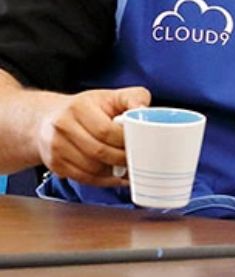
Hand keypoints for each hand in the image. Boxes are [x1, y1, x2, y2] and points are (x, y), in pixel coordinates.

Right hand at [36, 87, 150, 186]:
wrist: (49, 117)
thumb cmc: (87, 108)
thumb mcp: (111, 96)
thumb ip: (133, 98)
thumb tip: (143, 110)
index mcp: (78, 108)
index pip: (106, 131)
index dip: (126, 141)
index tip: (140, 144)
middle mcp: (62, 126)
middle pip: (100, 152)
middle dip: (123, 158)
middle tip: (138, 159)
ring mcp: (56, 147)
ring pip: (92, 168)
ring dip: (114, 172)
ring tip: (128, 167)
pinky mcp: (55, 164)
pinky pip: (84, 178)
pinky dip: (104, 180)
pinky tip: (115, 175)